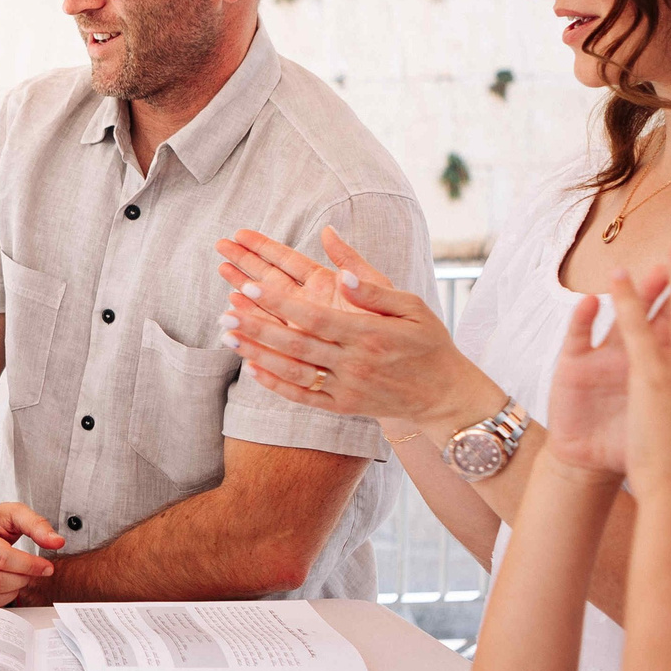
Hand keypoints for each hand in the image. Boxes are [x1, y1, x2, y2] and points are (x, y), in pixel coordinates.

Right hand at [0, 498, 64, 606]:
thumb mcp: (12, 513)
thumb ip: (37, 525)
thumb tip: (57, 542)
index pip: (2, 558)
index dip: (29, 565)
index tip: (46, 567)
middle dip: (22, 580)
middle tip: (32, 573)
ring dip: (12, 592)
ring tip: (20, 579)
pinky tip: (7, 588)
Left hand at [214, 226, 489, 423]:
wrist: (444, 394)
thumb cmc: (427, 341)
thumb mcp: (410, 305)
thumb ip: (371, 285)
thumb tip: (338, 263)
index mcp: (370, 333)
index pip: (315, 316)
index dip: (280, 303)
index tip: (251, 287)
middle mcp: (356, 363)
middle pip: (296, 344)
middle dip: (257, 327)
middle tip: (226, 312)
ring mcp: (348, 388)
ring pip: (294, 371)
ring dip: (258, 354)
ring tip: (228, 337)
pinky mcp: (343, 407)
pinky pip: (304, 396)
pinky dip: (276, 385)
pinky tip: (252, 369)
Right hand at [542, 260, 670, 479]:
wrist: (592, 462)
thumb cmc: (642, 445)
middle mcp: (643, 352)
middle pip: (666, 314)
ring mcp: (607, 356)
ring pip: (626, 318)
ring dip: (638, 293)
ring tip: (651, 271)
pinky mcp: (573, 369)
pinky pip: (578, 340)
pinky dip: (582, 320)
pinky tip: (590, 301)